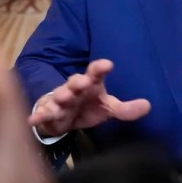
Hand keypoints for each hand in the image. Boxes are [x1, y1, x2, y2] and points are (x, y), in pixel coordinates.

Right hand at [29, 59, 150, 136]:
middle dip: (78, 81)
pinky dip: (38, 115)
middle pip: (75, 82)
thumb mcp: (108, 108)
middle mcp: (74, 88)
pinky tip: (33, 118)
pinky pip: (42, 113)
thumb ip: (126, 109)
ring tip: (64, 97)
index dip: (101, 68)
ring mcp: (60, 99)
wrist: (63, 118)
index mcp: (91, 83)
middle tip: (83, 82)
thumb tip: (148, 106)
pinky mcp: (48, 113)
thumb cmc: (88, 107)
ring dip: (60, 96)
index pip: (96, 72)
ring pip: (59, 96)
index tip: (108, 64)